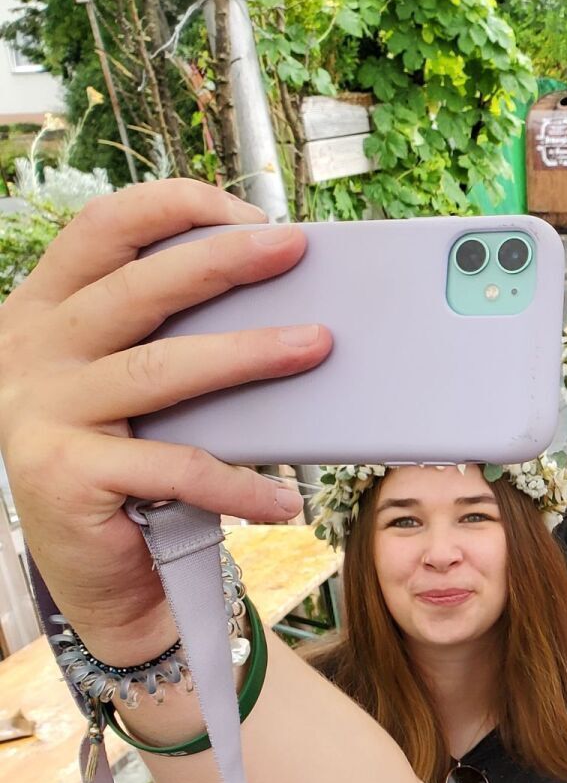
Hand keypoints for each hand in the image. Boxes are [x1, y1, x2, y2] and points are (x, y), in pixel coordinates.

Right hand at [0, 181, 322, 661]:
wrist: (99, 573)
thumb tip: (288, 304)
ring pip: (161, 369)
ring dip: (248, 354)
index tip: (249, 212)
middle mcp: (34, 351)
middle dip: (223, 262)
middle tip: (294, 248)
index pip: (102, 230)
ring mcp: (42, 410)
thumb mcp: (152, 391)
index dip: (174, 208)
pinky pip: (173, 467)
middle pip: (137, 288)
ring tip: (316, 346)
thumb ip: (183, 339)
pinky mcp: (65, 472)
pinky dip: (238, 485)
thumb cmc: (137, 465)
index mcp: (47, 310)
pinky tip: (283, 500)